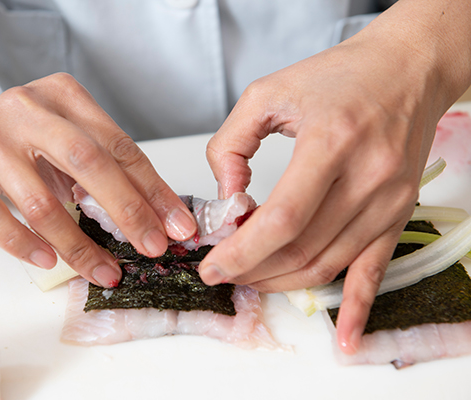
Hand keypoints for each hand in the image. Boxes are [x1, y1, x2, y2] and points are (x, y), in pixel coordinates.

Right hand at [0, 73, 195, 287]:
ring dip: (77, 244)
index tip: (177, 226)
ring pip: (39, 199)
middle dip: (128, 212)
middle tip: (152, 249)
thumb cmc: (22, 140)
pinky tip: (46, 260)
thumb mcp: (66, 139)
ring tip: (103, 272)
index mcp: (64, 94)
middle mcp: (26, 106)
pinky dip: (21, 243)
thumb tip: (157, 217)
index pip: (119, 146)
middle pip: (88, 163)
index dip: (153, 190)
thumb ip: (104, 167)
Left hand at [200, 0, 470, 353]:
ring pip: (328, 265)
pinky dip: (357, 307)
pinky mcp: (398, 214)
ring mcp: (388, 201)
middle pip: (301, 249)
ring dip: (283, 283)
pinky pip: (375, 270)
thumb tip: (227, 198)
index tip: (213, 264)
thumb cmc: (339, 75)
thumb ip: (232, 145)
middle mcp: (367, 177)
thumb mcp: (267, 93)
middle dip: (253, 270)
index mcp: (331, 142)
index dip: (242, 251)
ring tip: (251, 280)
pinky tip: (345, 337)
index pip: (281, 219)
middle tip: (224, 271)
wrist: (405, 69)